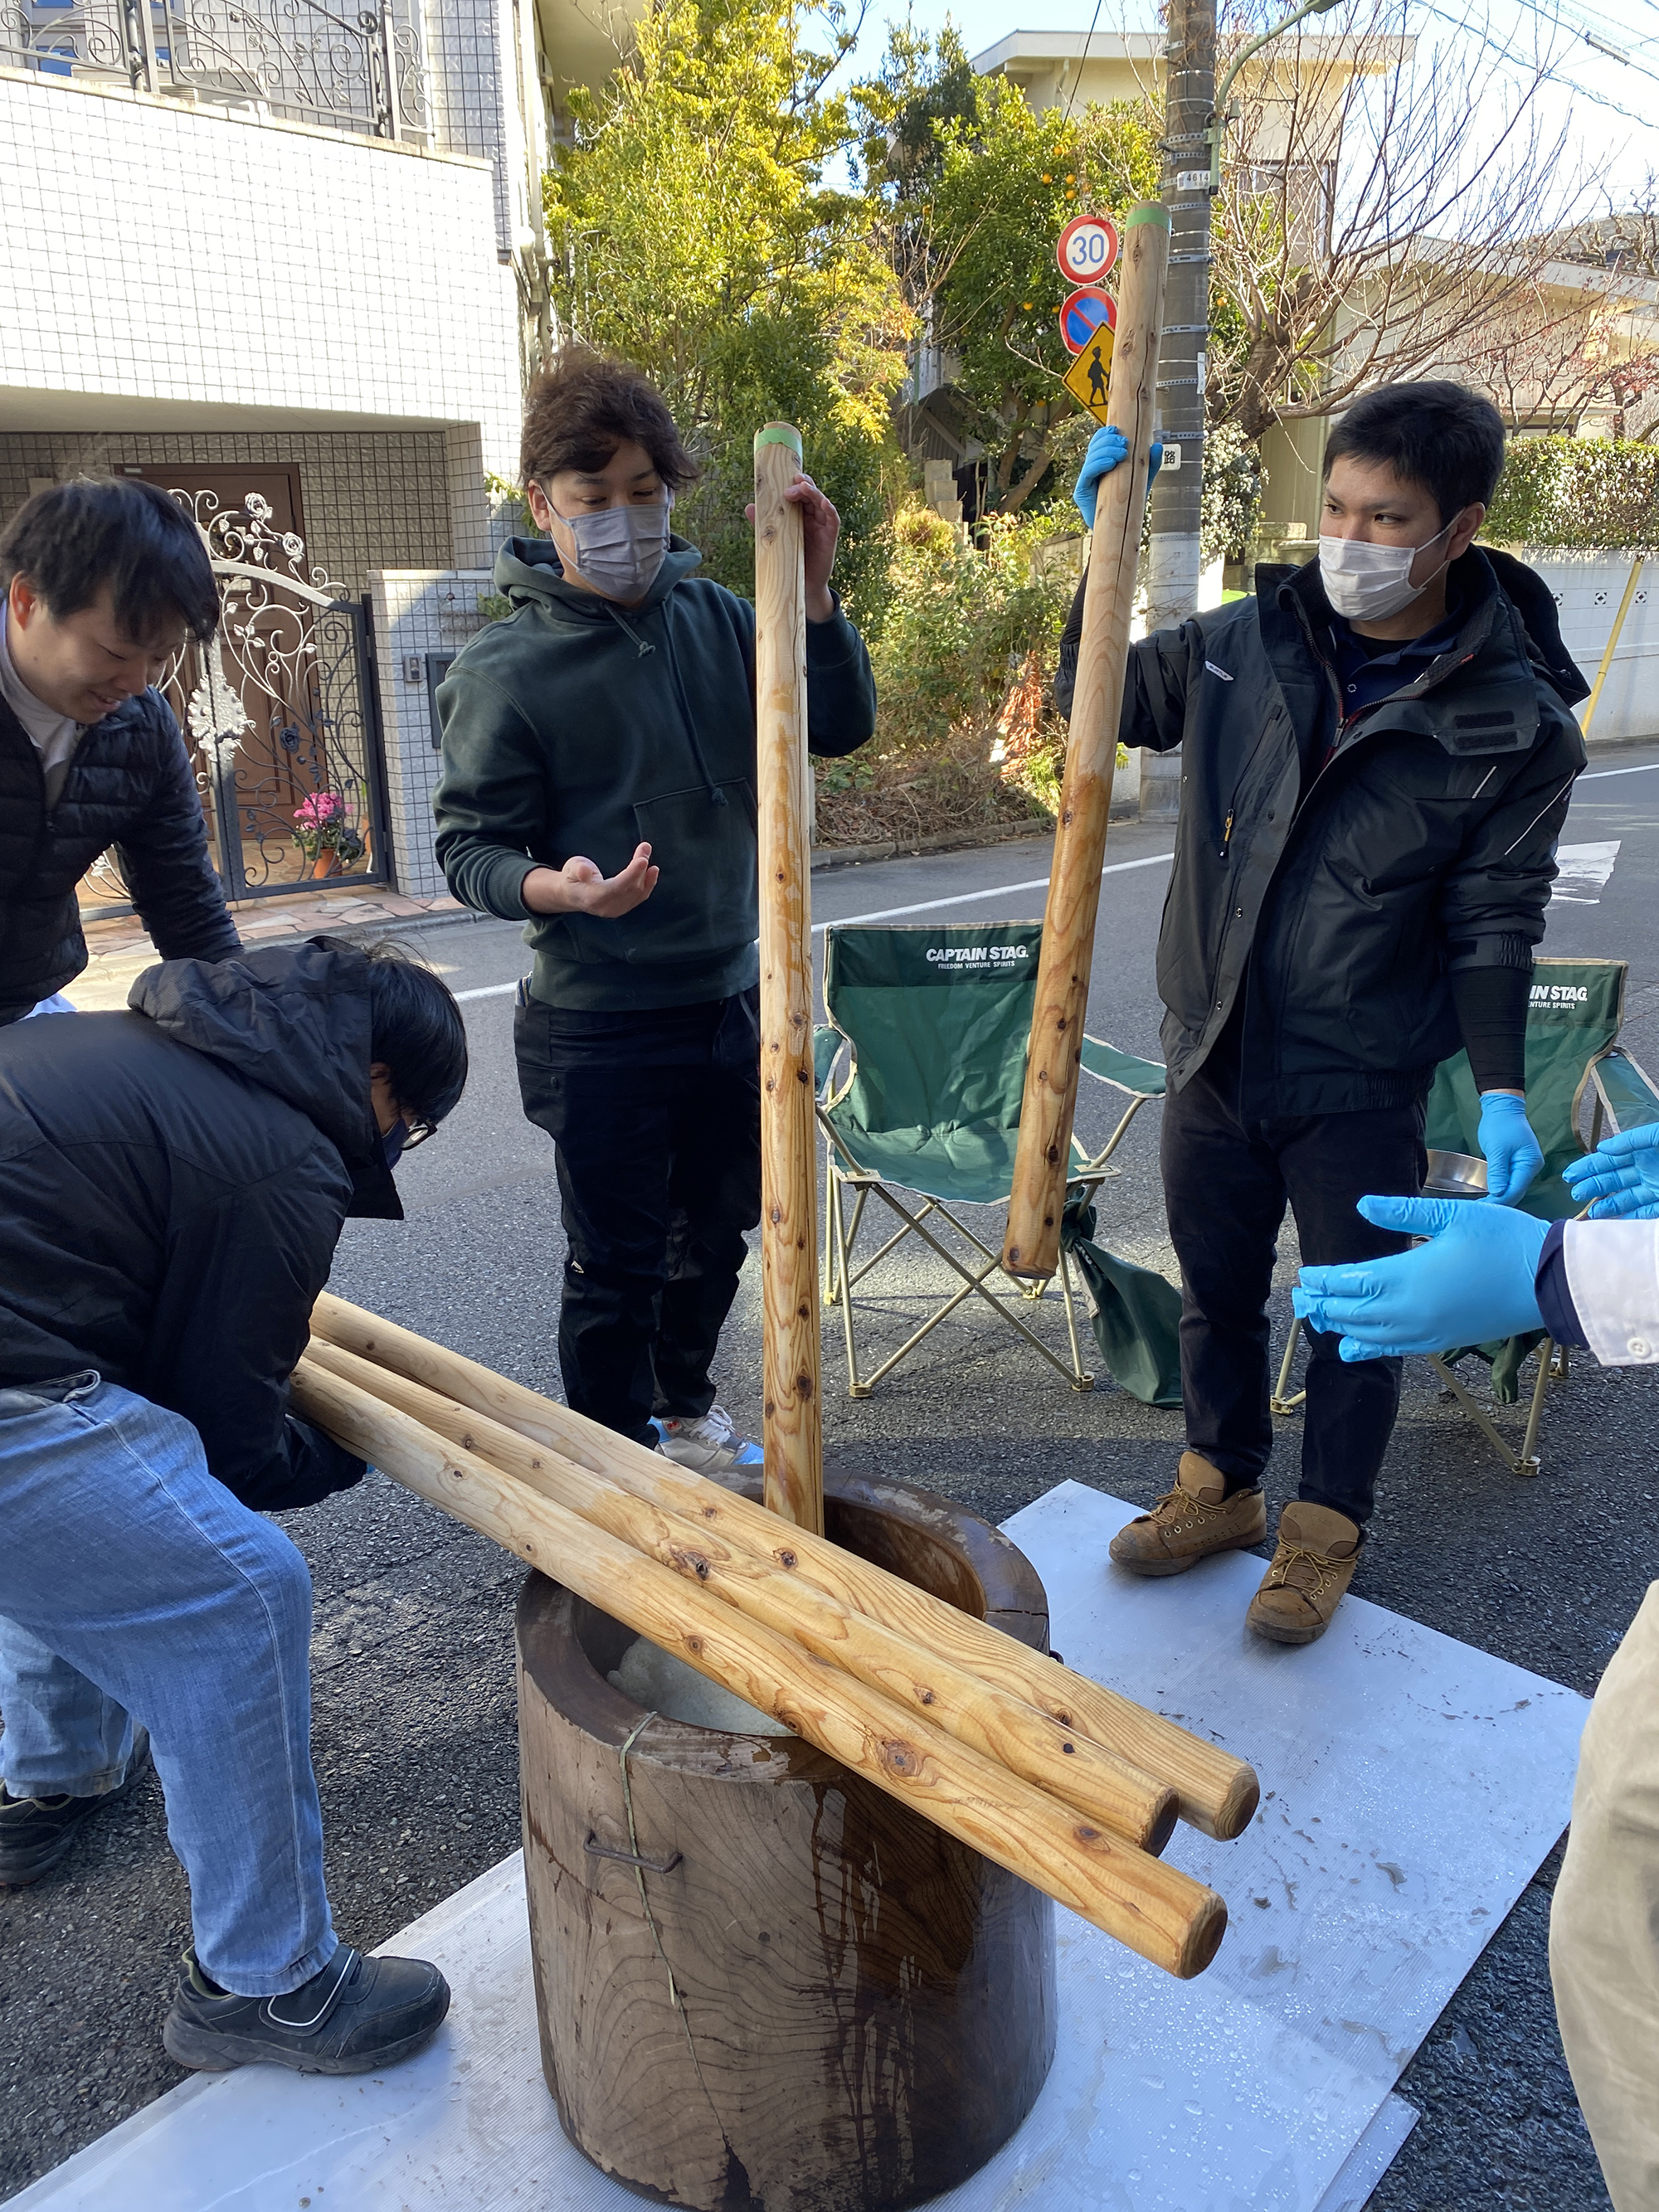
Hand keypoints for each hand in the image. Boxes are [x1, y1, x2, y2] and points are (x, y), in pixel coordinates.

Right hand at [522, 844, 658, 918]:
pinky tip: (653, 870)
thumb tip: (584, 871)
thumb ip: (578, 869)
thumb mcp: (571, 868)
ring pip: (638, 892)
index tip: (642, 859)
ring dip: (646, 873)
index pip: (617, 887)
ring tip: (646, 852)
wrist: (573, 894)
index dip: (631, 874)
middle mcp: (607, 907)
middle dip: (640, 868)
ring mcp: (617, 910)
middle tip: (645, 847)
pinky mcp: (624, 908)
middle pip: (630, 888)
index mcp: (593, 898)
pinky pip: (640, 897)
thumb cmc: (573, 877)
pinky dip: (648, 883)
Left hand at [746, 472, 839, 620]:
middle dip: (801, 485)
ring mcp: (822, 525)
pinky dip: (829, 509)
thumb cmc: (787, 560)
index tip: (783, 476)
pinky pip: (832, 519)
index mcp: (799, 514)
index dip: (793, 482)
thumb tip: (749, 507)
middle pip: (810, 494)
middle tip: (790, 485)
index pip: (799, 493)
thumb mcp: (774, 540)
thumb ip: (765, 524)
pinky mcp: (830, 537)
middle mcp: (812, 517)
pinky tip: (823, 501)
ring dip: (813, 492)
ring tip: (803, 486)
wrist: (800, 585)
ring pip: (821, 502)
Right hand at [1072, 426, 1163, 529]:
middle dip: (1108, 441)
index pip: (1099, 442)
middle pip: (1094, 447)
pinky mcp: (1081, 491)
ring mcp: (1085, 480)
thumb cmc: (1128, 504)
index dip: (1104, 434)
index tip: (1116, 429)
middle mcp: (1091, 470)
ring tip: (1122, 452)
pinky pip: (1088, 473)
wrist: (1119, 529)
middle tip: (1124, 441)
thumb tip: (1158, 446)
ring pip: (1091, 457)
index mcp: (1102, 463)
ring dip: (1106, 451)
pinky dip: (1099, 465)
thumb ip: (1149, 464)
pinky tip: (1111, 463)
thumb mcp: (1142, 480)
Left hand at [1293, 1195, 1548, 1360]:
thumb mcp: (1451, 1216)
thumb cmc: (1504, 1241)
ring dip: (1341, 1326)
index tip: (1306, 1276)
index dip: (1324, 1281)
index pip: (1351, 1282)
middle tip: (1301, 1298)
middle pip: (1352, 1312)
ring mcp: (1427, 1331)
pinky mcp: (1443, 1342)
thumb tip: (1361, 1206)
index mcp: (1408, 1277)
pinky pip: (1395, 1350)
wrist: (1551, 1281)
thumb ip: (1402, 1214)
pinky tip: (1353, 1348)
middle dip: (1324, 1304)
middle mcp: (1410, 1311)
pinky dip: (1368, 1348)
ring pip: (1370, 1335)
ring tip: (1318, 1319)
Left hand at [1476, 1091, 1543, 1204]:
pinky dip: (1501, 1188)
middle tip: (1481, 1212)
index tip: (1484, 1210)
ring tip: (1483, 1207)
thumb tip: (1498, 1193)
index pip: (1516, 1190)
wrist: (1502, 1107)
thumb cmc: (1500, 1125)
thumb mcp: (1497, 1149)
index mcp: (1530, 1163)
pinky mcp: (1518, 1164)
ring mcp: (1526, 1166)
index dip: (1500, 1201)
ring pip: (1514, 1187)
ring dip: (1500, 1197)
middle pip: (1517, 1191)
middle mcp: (1531, 1167)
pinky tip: (1490, 1196)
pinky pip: (1510, 1181)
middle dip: (1500, 1202)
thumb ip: (1498, 1172)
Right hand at [1563, 1123, 1658, 1218]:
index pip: (1609, 1160)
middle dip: (1592, 1187)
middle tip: (1575, 1194)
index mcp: (1641, 1151)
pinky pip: (1645, 1213)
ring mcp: (1656, 1187)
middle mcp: (1646, 1169)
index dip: (1588, 1167)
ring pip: (1627, 1199)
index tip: (1570, 1175)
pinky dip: (1630, 1218)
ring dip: (1607, 1206)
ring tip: (1590, 1213)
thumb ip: (1631, 1139)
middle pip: (1613, 1180)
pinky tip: (1615, 1221)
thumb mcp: (1656, 1134)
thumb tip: (1603, 1148)